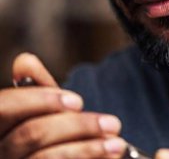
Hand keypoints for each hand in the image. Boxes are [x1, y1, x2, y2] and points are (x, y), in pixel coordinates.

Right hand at [0, 53, 126, 158]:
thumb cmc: (55, 134)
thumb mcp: (47, 109)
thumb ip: (38, 88)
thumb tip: (25, 59)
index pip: (4, 107)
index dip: (39, 101)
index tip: (79, 101)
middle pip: (30, 134)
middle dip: (77, 126)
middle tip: (113, 123)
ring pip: (43, 158)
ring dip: (88, 148)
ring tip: (117, 142)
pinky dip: (86, 158)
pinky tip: (109, 154)